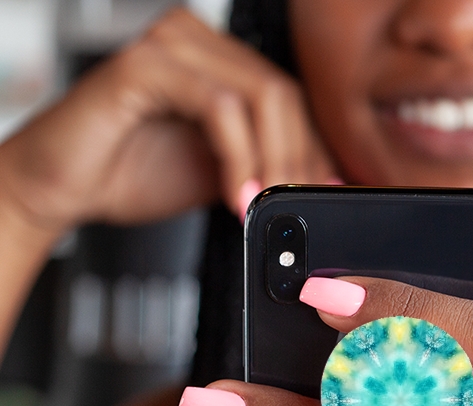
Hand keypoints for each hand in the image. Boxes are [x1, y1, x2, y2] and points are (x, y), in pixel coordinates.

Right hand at [0, 8, 335, 234]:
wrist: (64, 186)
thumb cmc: (131, 173)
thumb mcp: (220, 174)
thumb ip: (263, 167)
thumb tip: (315, 184)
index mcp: (217, 62)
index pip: (289, 99)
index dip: (313, 150)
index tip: (321, 195)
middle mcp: (197, 42)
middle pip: (283, 94)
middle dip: (298, 161)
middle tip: (294, 207)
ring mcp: (170, 46)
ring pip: (260, 96)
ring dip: (273, 161)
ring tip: (264, 206)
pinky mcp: (145, 65)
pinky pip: (219, 106)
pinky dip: (238, 157)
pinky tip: (237, 195)